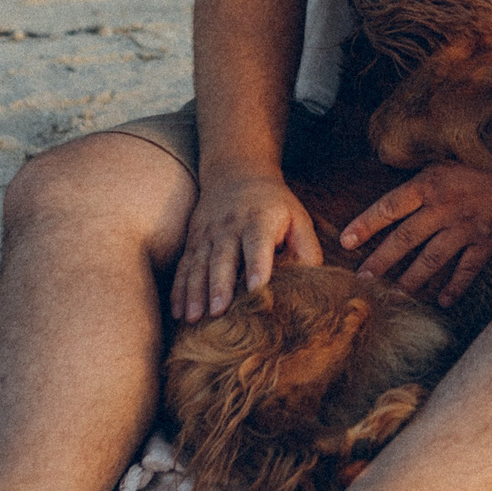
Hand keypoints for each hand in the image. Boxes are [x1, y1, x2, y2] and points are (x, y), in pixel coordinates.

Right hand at [171, 173, 323, 321]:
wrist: (235, 172)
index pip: (258, 244)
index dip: (258, 266)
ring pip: (199, 264)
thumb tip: (313, 282)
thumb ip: (307, 248)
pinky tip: (177, 311)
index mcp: (260, 220)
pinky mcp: (193, 240)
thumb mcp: (297, 216)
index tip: (257, 289)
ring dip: (194, 292)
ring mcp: (208, 233)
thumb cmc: (274, 204)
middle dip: (219, 285)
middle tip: (218, 312)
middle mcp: (230, 227)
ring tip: (193, 318)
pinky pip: (184, 266)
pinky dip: (178, 289)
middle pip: (223, 258)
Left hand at [342, 162, 491, 306]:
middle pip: (405, 239)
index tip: (346, 240)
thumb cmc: (491, 154)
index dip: (366, 224)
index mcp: (431, 183)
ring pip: (432, 259)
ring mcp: (467, 226)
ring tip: (395, 296)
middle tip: (363, 280)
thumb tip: (403, 186)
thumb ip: (428, 173)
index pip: (390, 206)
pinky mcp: (489, 240)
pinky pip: (468, 269)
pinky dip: (456, 286)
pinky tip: (444, 302)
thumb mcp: (453, 154)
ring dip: (412, 280)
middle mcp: (444, 207)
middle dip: (381, 261)